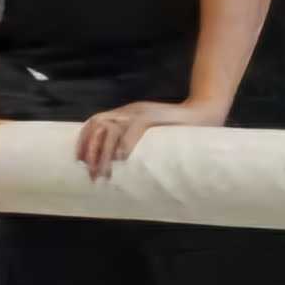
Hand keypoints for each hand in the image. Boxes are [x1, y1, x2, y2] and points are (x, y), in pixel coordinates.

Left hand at [74, 96, 226, 180]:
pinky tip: (122, 158)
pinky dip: (126, 142)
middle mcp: (129, 110)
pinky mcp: (154, 116)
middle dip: (90, 151)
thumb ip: (136, 140)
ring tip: (105, 174)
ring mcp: (141, 111)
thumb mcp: (152, 133)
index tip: (79, 161)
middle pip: (98, 126)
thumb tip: (120, 162)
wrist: (205, 113)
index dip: (83, 140)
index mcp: (126, 112)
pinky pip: (134, 127)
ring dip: (104, 153)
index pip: (95, 122)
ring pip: (112, 129)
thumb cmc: (180, 128)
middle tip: (91, 175)